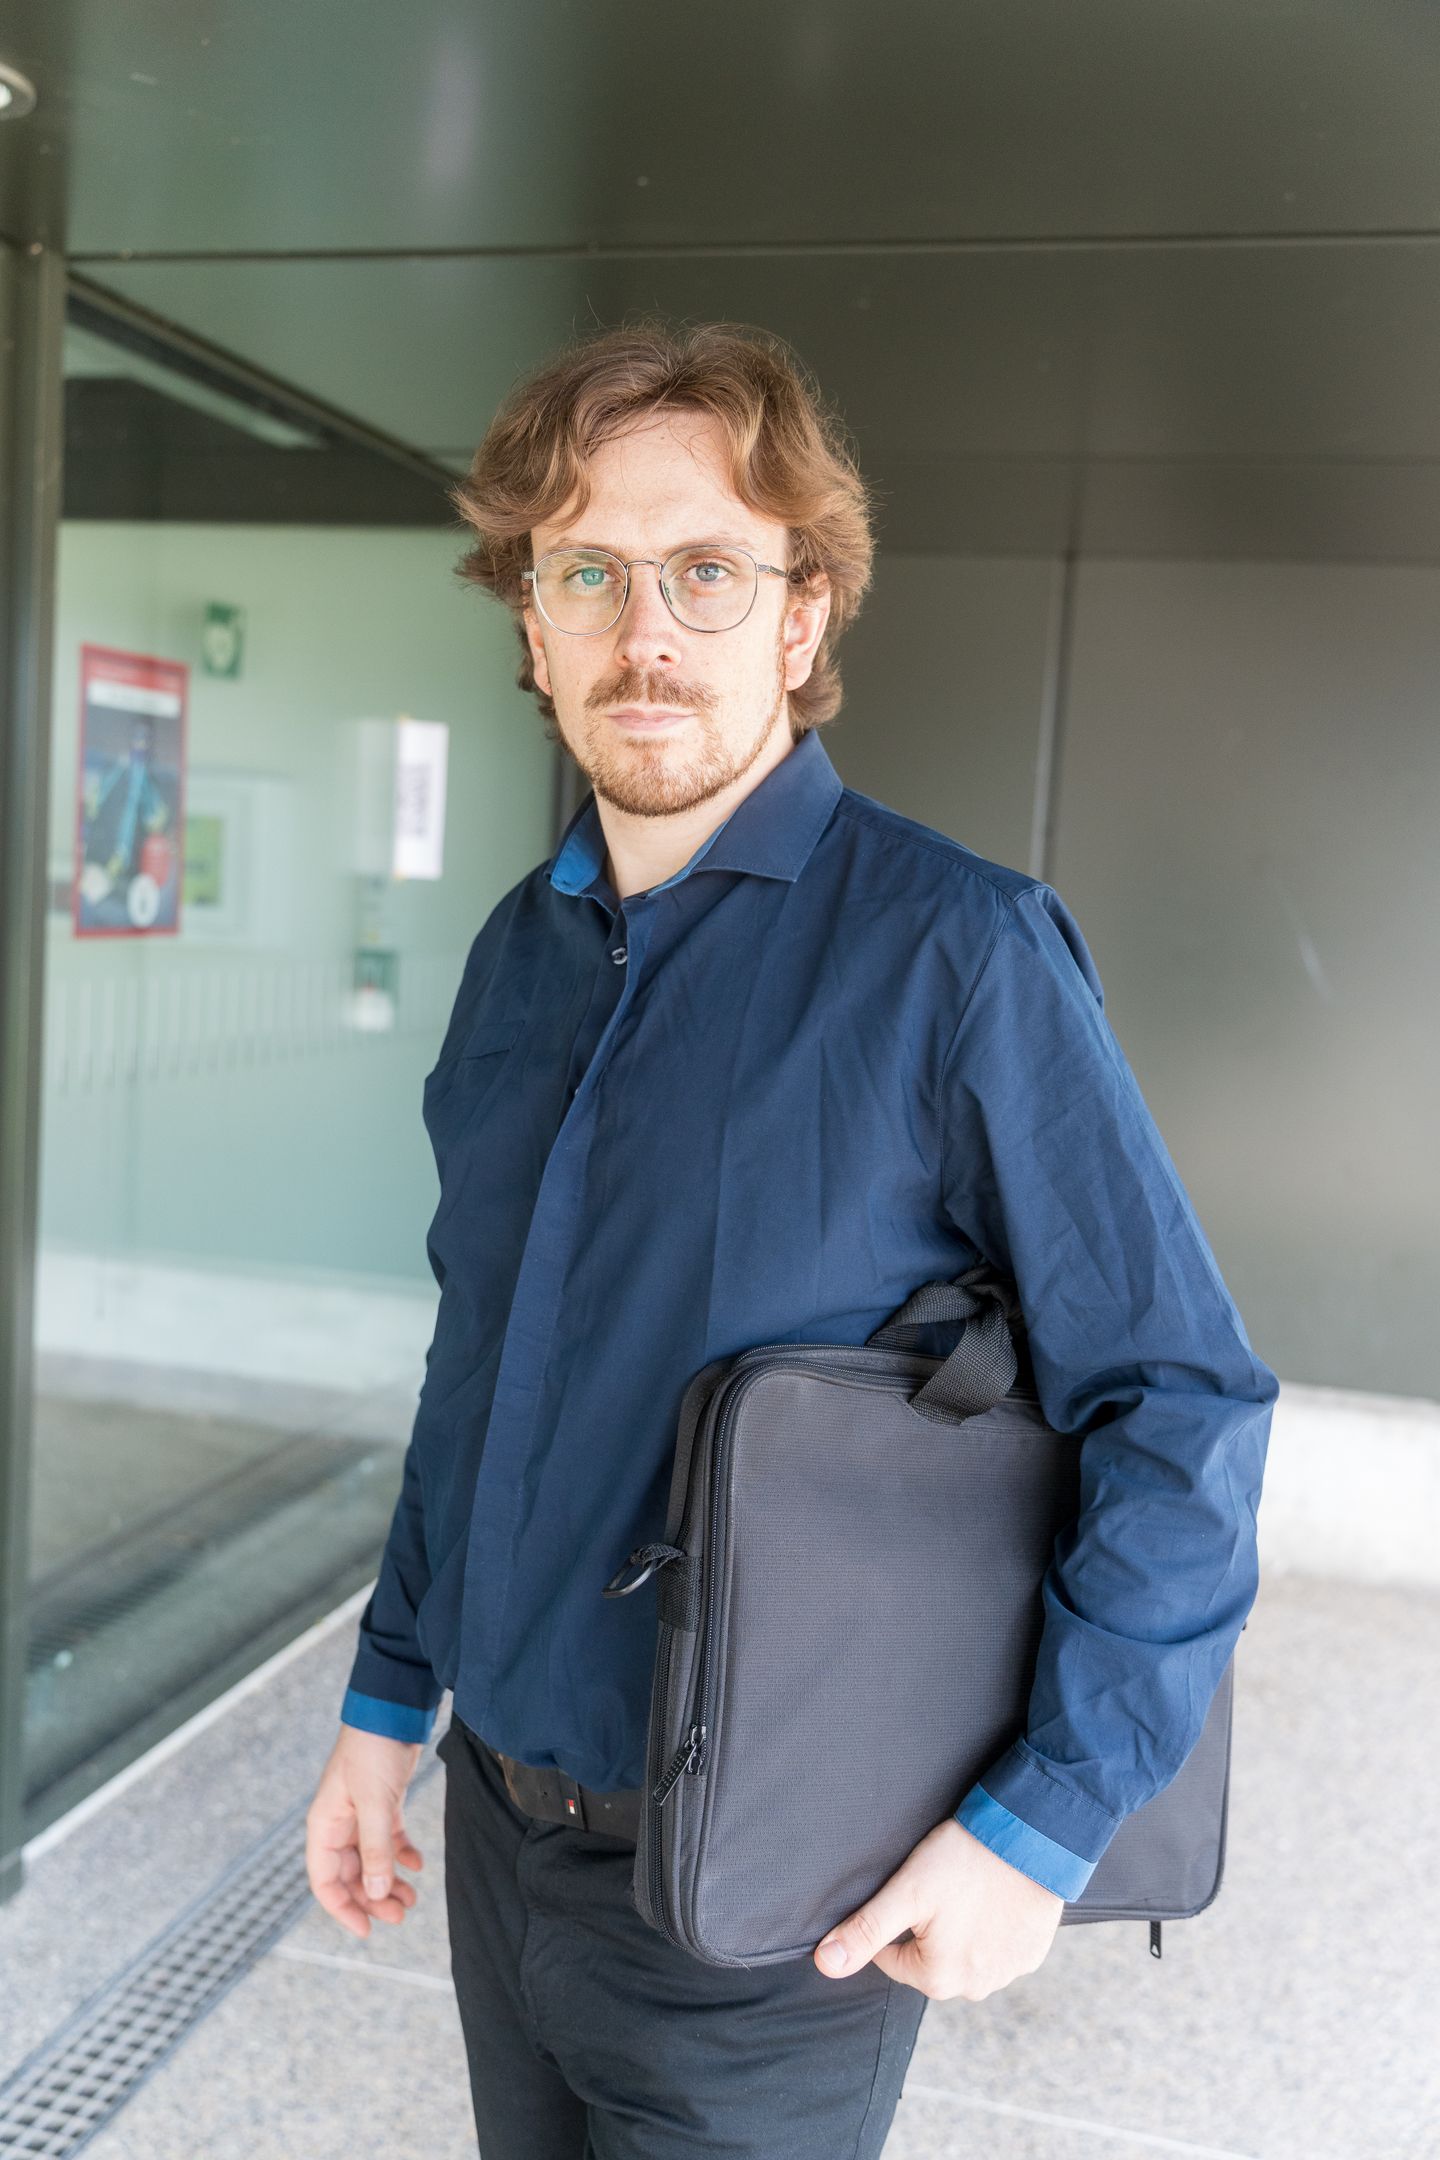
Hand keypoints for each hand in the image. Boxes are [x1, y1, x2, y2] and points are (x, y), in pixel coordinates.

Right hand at [305, 1725, 425, 1938]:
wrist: (392, 1709)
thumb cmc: (373, 1749)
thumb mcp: (375, 1802)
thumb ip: (376, 1849)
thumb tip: (378, 1894)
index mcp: (325, 1826)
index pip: (324, 1882)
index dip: (343, 1909)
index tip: (366, 1931)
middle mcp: (339, 1824)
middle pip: (350, 1876)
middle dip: (373, 1899)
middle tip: (401, 1915)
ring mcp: (360, 1814)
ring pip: (371, 1861)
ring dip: (388, 1881)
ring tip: (412, 1898)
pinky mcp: (382, 1803)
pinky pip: (388, 1839)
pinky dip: (401, 1854)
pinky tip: (418, 1864)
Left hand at [814, 1817, 1063, 1999]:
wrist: (1031, 1838)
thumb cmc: (964, 1861)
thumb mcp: (906, 1892)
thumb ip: (864, 1931)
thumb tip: (825, 1965)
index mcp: (938, 1979)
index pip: (891, 1957)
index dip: (894, 1918)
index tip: (911, 1888)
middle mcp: (975, 1988)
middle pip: (929, 1959)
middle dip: (928, 1927)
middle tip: (941, 1885)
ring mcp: (1008, 1973)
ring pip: (965, 1954)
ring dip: (962, 1929)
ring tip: (968, 1888)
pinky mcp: (1032, 1953)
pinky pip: (999, 1947)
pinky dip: (993, 1926)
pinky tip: (994, 1896)